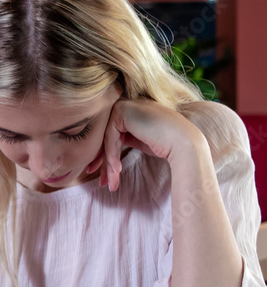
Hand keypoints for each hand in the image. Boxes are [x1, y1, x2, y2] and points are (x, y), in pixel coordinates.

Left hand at [87, 98, 203, 190]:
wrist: (184, 142)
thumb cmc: (166, 145)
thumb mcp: (141, 141)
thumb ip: (126, 138)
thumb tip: (107, 150)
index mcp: (133, 109)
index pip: (113, 134)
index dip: (107, 156)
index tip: (104, 175)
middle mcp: (127, 103)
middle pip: (107, 136)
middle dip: (103, 162)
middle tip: (102, 182)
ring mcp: (124, 105)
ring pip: (107, 139)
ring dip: (108, 163)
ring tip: (111, 183)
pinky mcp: (122, 110)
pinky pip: (110, 137)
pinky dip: (112, 155)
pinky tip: (116, 170)